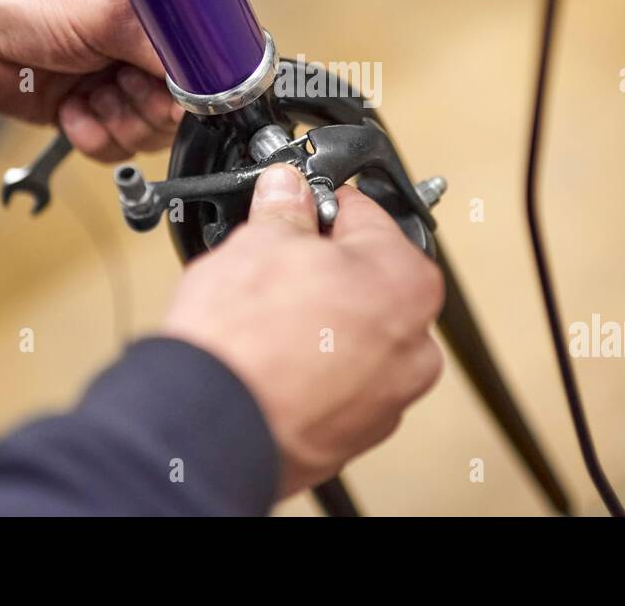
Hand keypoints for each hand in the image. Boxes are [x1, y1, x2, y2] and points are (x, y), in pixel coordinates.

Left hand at [0, 0, 183, 161]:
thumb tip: (201, 86)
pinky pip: (114, 144)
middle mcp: (141, 45)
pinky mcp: (89, 108)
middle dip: (149, 109)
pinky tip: (71, 111)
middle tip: (121, 91)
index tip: (172, 95)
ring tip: (89, 99)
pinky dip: (93, 135)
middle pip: (180, 105)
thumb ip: (164, 48)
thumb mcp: (108, 12)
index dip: (192, 88)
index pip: (201, 60)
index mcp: (156, 9)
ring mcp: (115, 78)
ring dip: (118, 123)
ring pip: (148, 130)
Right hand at [162, 165, 444, 496]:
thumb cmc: (245, 342)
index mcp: (408, 282)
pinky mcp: (354, 436)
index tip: (296, 215)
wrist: (209, 429)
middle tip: (272, 270)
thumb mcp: (260, 241)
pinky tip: (270, 364)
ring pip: (351, 338)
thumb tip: (287, 189)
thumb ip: (285, 208)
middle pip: (365, 283)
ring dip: (317, 325)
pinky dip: (310, 373)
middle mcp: (414, 344)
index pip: (366, 218)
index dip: (321, 211)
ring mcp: (388, 398)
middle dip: (322, 272)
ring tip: (265, 324)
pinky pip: (336, 385)